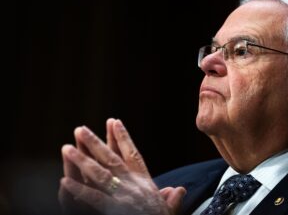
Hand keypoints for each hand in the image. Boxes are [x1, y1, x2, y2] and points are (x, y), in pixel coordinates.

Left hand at [59, 119, 185, 214]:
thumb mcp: (168, 210)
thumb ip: (172, 199)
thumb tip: (181, 189)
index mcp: (145, 183)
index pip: (133, 155)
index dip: (123, 138)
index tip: (115, 122)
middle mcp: (134, 186)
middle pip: (112, 159)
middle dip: (96, 142)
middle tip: (80, 128)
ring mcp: (124, 197)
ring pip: (100, 174)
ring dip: (82, 160)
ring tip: (66, 148)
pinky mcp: (116, 210)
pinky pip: (94, 198)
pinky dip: (79, 190)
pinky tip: (65, 181)